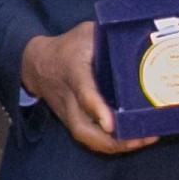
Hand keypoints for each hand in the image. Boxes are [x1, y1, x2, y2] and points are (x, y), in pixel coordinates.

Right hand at [17, 24, 139, 158]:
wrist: (36, 64)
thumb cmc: (67, 47)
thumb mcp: (85, 33)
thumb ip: (108, 36)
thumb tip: (139, 36)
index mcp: (74, 72)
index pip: (84, 94)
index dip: (97, 109)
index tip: (111, 123)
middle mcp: (69, 98)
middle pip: (83, 128)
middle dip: (111, 140)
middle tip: (141, 138)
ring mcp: (68, 113)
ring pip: (85, 137)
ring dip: (113, 146)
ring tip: (142, 141)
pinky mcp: (72, 120)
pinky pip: (88, 138)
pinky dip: (109, 145)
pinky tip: (132, 142)